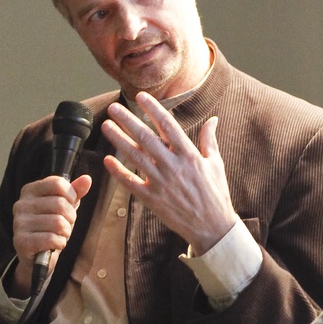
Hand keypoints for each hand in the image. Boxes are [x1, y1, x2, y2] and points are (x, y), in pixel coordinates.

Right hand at [10, 174, 92, 299]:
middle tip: (65, 225)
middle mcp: (21, 204)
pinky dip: (60, 243)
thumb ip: (75, 191)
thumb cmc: (51, 227)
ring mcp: (19, 223)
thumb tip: (87, 179)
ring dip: (65, 232)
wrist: (38, 257)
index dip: (71, 196)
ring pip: (58, 222)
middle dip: (70, 217)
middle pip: (60, 204)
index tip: (70, 206)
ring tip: (59, 235)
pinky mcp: (21, 241)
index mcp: (30, 190)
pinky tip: (55, 244)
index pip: (57, 183)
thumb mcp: (65, 207)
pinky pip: (51, 239)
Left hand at [101, 94, 236, 252]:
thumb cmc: (215, 193)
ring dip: (118, 139)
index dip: (153, 109)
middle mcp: (172, 166)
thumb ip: (209, 139)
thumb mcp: (215, 163)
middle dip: (128, 120)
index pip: (168, 125)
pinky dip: (118, 171)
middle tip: (114, 107)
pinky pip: (131, 183)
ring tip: (106, 125)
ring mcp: (160, 182)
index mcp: (189, 155)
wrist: (212, 226)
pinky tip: (107, 160)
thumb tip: (213, 119)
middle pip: (146, 137)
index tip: (141, 97)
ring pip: (135, 156)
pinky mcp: (152, 199)